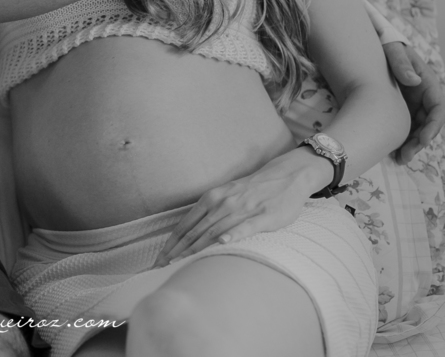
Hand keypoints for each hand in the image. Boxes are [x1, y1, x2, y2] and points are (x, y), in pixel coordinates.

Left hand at [152, 148, 328, 267]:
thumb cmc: (252, 190)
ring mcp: (242, 210)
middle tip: (160, 267)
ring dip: (196, 248)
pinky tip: (222, 242)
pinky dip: (233, 234)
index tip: (158, 260)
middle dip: (176, 251)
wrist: (285, 176)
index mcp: (212, 198)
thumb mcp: (225, 195)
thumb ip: (209, 212)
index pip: (185, 225)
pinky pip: (245, 227)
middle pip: (194, 231)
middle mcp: (222, 203)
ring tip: (180, 262)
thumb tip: (189, 232)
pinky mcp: (263, 216)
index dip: (170, 244)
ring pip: (214, 231)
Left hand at [382, 41, 444, 163]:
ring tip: (399, 158)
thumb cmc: (386, 45)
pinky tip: (392, 150)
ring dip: (411, 144)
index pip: (437, 109)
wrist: (373, 46)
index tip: (424, 140)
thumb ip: (401, 63)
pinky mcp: (400, 108)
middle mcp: (423, 95)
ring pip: (417, 128)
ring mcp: (411, 103)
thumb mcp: (393, 50)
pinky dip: (401, 138)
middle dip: (420, 141)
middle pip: (428, 123)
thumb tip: (414, 81)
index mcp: (427, 82)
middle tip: (406, 155)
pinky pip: (404, 125)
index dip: (433, 126)